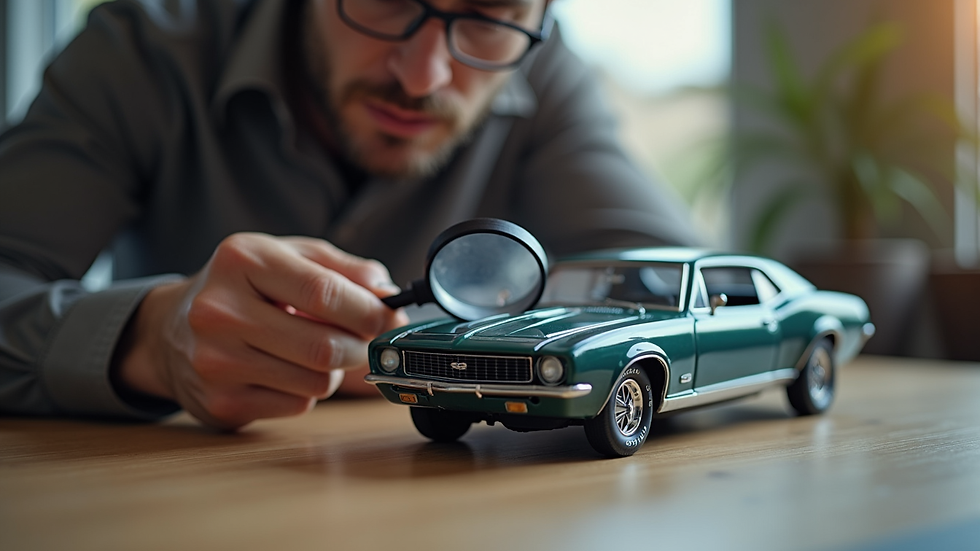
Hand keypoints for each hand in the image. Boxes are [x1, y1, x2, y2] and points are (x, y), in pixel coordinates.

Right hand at [115, 233, 408, 428]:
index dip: (370, 311)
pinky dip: (305, 391)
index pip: (325, 292)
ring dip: (332, 371)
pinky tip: (284, 370)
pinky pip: (296, 405)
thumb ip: (342, 268)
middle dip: (360, 347)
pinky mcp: (219, 402)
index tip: (388, 317)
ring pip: (316, 382)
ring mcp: (214, 360)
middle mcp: (220, 310)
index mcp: (242, 260)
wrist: (168, 330)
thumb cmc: (243, 287)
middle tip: (364, 341)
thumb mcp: (288, 257)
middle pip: (324, 346)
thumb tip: (387, 292)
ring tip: (313, 350)